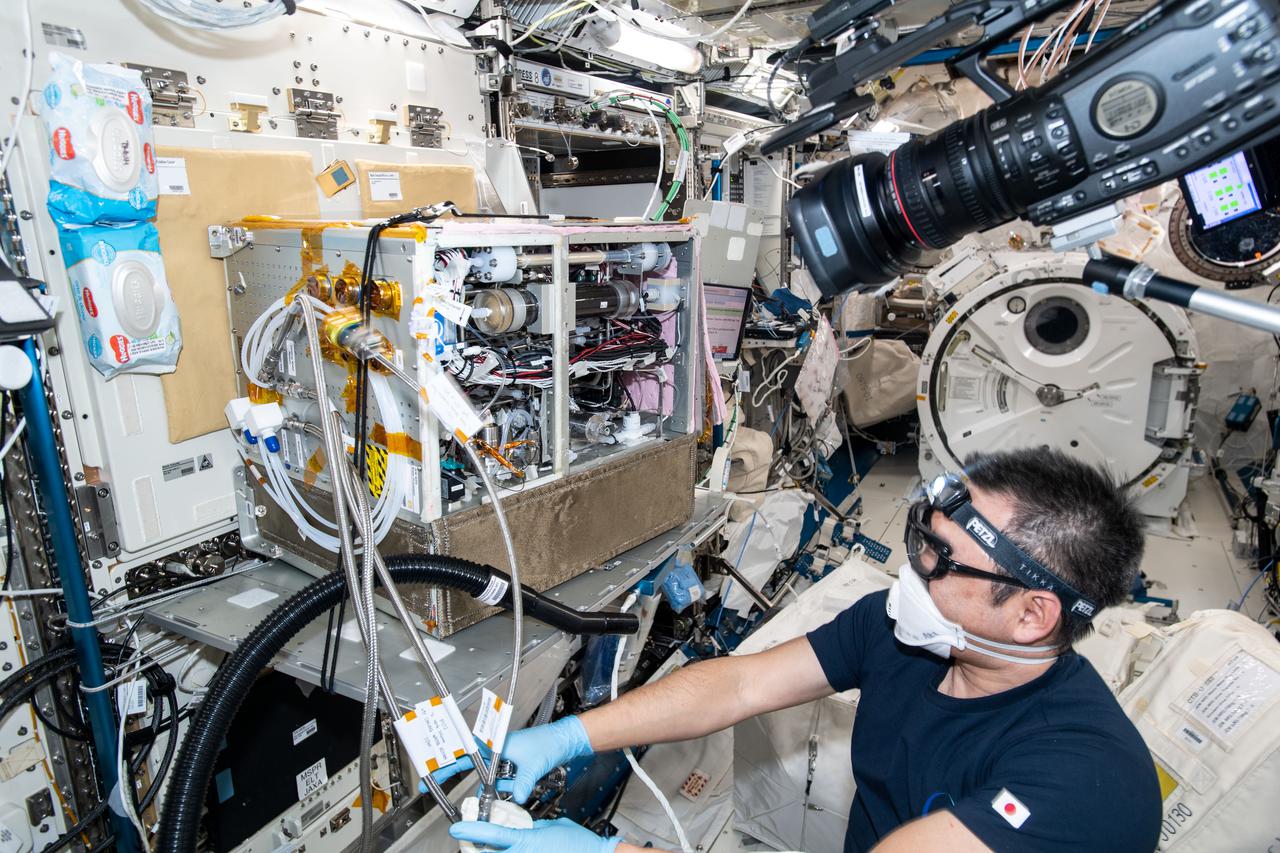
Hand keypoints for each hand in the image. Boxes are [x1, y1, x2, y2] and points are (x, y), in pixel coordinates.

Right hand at [422, 716, 592, 803]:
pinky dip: (495, 787)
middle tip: (432, 783)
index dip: (444, 761)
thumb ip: (522, 784)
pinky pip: (497, 778)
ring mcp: (503, 756)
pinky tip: (497, 795)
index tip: (430, 771)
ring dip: (481, 785)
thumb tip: (515, 798)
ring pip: (484, 773)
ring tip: (475, 797)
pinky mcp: (511, 764)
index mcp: (495, 742)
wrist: (565, 740)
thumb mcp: (533, 765)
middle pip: (467, 761)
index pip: (464, 750)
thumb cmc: (549, 742)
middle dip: (450, 771)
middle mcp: (496, 747)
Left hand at [449, 817, 620, 852]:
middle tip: (469, 835)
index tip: (458, 827)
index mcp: (526, 843)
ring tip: (485, 841)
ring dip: (488, 850)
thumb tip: (518, 827)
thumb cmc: (579, 845)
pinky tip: (504, 847)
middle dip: (475, 845)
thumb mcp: (551, 827)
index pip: (492, 836)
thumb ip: (530, 826)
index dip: (472, 831)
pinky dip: (503, 852)